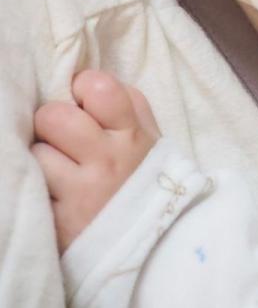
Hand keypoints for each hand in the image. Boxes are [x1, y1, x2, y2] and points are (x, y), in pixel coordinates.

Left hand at [32, 69, 160, 251]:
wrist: (156, 245)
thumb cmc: (147, 181)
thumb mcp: (153, 139)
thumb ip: (131, 106)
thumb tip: (94, 82)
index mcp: (132, 134)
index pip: (98, 87)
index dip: (84, 89)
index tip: (85, 103)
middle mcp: (107, 159)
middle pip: (55, 116)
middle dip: (53, 120)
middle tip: (63, 136)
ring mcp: (81, 191)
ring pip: (37, 152)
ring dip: (42, 156)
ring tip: (56, 165)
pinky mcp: (60, 221)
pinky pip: (32, 189)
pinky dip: (38, 186)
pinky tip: (53, 189)